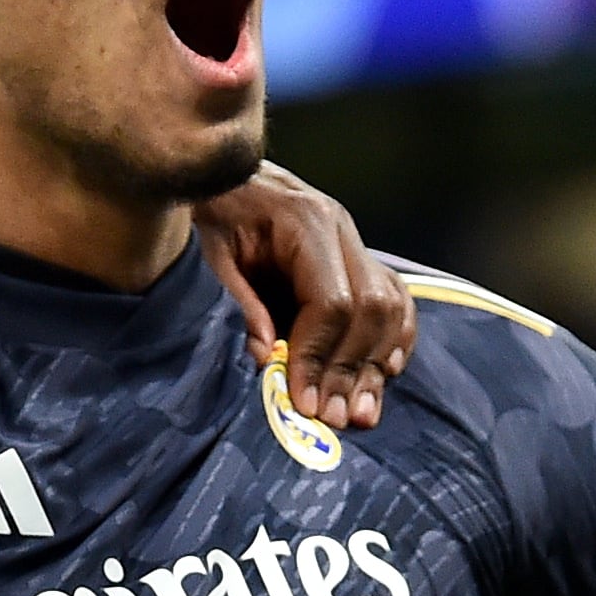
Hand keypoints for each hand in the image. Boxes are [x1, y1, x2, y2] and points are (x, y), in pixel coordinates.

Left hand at [195, 162, 417, 428]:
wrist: (212, 176)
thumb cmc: (202, 212)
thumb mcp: (205, 255)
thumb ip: (237, 304)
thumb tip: (267, 359)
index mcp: (304, 220)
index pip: (332, 301)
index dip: (319, 357)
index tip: (304, 401)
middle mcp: (340, 228)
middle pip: (371, 308)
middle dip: (351, 369)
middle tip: (332, 419)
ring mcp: (353, 240)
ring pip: (391, 307)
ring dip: (376, 363)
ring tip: (360, 412)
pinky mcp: (356, 255)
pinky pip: (394, 299)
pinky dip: (392, 338)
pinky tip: (383, 373)